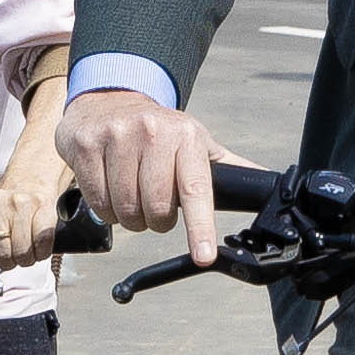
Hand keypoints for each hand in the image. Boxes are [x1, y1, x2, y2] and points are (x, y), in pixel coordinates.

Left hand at [0, 136, 72, 271]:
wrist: (28, 184)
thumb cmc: (2, 212)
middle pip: (0, 255)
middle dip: (7, 262)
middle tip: (10, 253)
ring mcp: (18, 203)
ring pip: (22, 253)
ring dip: (25, 259)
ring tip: (23, 248)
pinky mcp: (42, 206)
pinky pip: (42, 244)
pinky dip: (41, 252)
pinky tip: (36, 245)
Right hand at [62, 85, 216, 265]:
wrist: (108, 97)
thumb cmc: (157, 129)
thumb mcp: (196, 140)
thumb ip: (229, 167)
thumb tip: (268, 184)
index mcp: (187, 136)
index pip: (196, 189)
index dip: (200, 227)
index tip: (203, 256)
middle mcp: (153, 132)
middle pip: (156, 208)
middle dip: (156, 220)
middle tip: (155, 207)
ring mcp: (117, 137)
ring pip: (125, 209)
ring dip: (129, 217)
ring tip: (131, 197)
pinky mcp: (87, 146)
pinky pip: (97, 202)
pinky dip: (105, 209)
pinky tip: (109, 189)